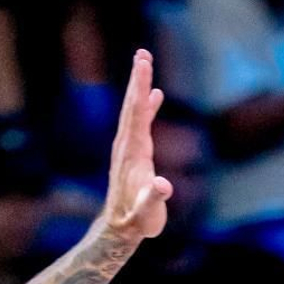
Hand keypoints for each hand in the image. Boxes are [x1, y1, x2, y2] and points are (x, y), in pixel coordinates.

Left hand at [100, 51, 173, 243]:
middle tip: (142, 52)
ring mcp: (129, 148)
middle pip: (132, 106)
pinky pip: (140, 122)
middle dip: (138, 79)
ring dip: (140, 86)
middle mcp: (127, 146)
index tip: (143, 65)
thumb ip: (154, 199)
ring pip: (134, 111)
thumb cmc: (137, 223)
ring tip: (145, 61)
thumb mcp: (147, 215)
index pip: (137, 114)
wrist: (120, 230)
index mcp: (133, 154)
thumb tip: (163, 186)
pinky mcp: (134, 153)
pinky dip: (147, 106)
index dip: (141, 89)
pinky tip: (156, 94)